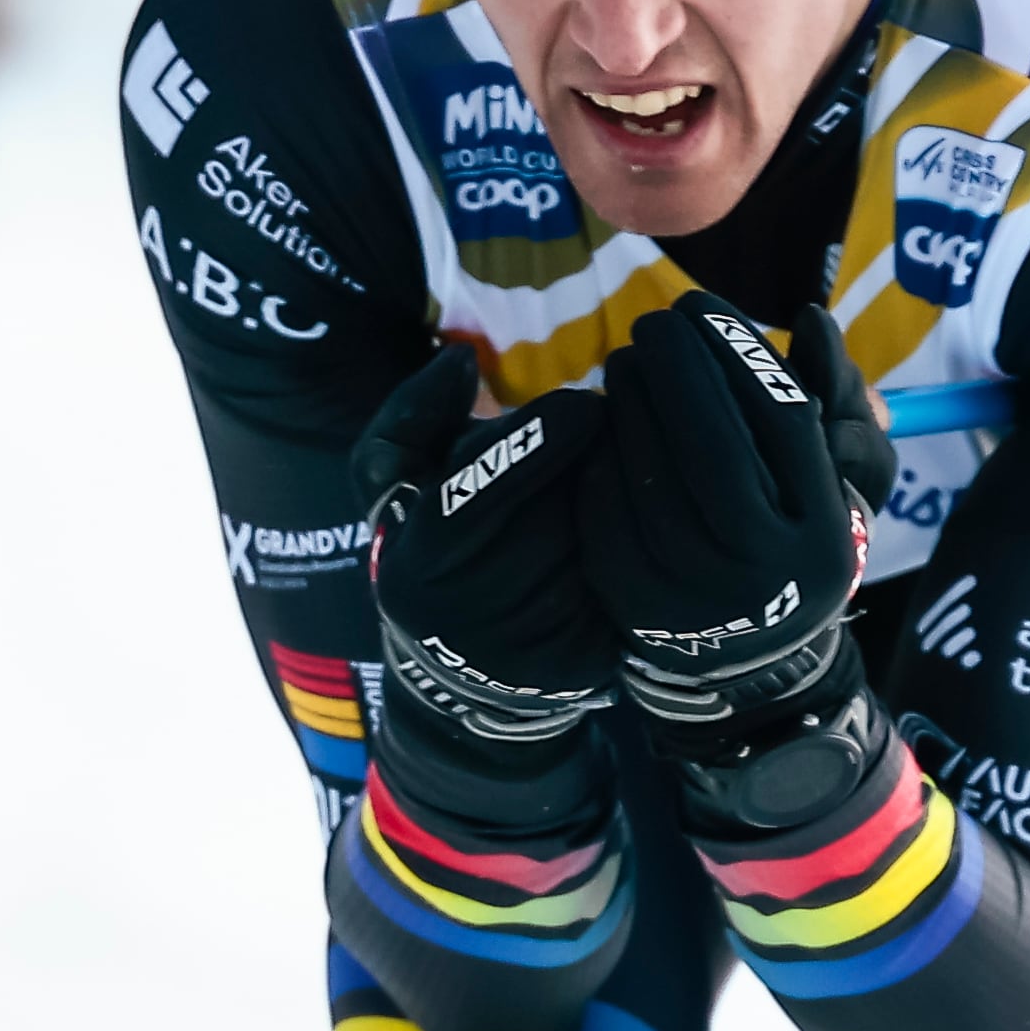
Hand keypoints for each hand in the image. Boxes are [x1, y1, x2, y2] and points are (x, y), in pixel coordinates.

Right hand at [356, 348, 619, 806]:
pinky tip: (637, 522)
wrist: (462, 670)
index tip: (582, 401)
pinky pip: (624, 584)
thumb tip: (460, 360)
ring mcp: (525, 651)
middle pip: (546, 517)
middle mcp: (464, 618)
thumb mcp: (393, 485)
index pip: (473, 493)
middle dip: (586, 467)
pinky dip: (636, 545)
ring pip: (592, 548)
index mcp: (414, 564)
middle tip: (613, 429)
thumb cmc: (429, 549)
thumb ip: (412, 416)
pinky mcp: (581, 663)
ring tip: (622, 472)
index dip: (531, 443)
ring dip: (617, 500)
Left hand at [579, 297, 896, 780]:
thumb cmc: (794, 536)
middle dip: (677, 365)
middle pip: (714, 441)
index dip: (735, 346)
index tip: (700, 306)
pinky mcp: (634, 603)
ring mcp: (697, 593)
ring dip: (630, 400)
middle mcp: (767, 567)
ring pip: (652, 471)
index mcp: (824, 529)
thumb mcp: (840, 477)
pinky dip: (601, 453)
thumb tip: (809, 320)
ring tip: (626, 364)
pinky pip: (607, 508)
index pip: (782, 413)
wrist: (750, 657)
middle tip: (654, 325)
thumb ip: (836, 393)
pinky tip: (604, 420)